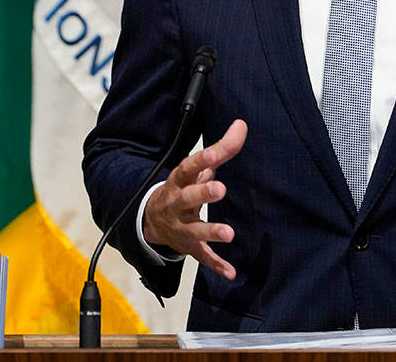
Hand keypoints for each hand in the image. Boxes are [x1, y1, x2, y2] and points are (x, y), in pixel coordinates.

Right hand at [143, 118, 247, 279]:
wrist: (153, 220)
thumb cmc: (183, 187)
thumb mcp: (197, 168)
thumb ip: (221, 148)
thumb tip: (242, 125)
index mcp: (179, 181)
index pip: (187, 168)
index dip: (200, 161)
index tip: (213, 154)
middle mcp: (177, 204)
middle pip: (187, 198)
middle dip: (202, 194)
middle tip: (220, 189)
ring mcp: (181, 227)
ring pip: (194, 230)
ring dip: (211, 232)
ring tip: (229, 233)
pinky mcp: (189, 246)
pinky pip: (202, 257)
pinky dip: (216, 264)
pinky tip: (231, 272)